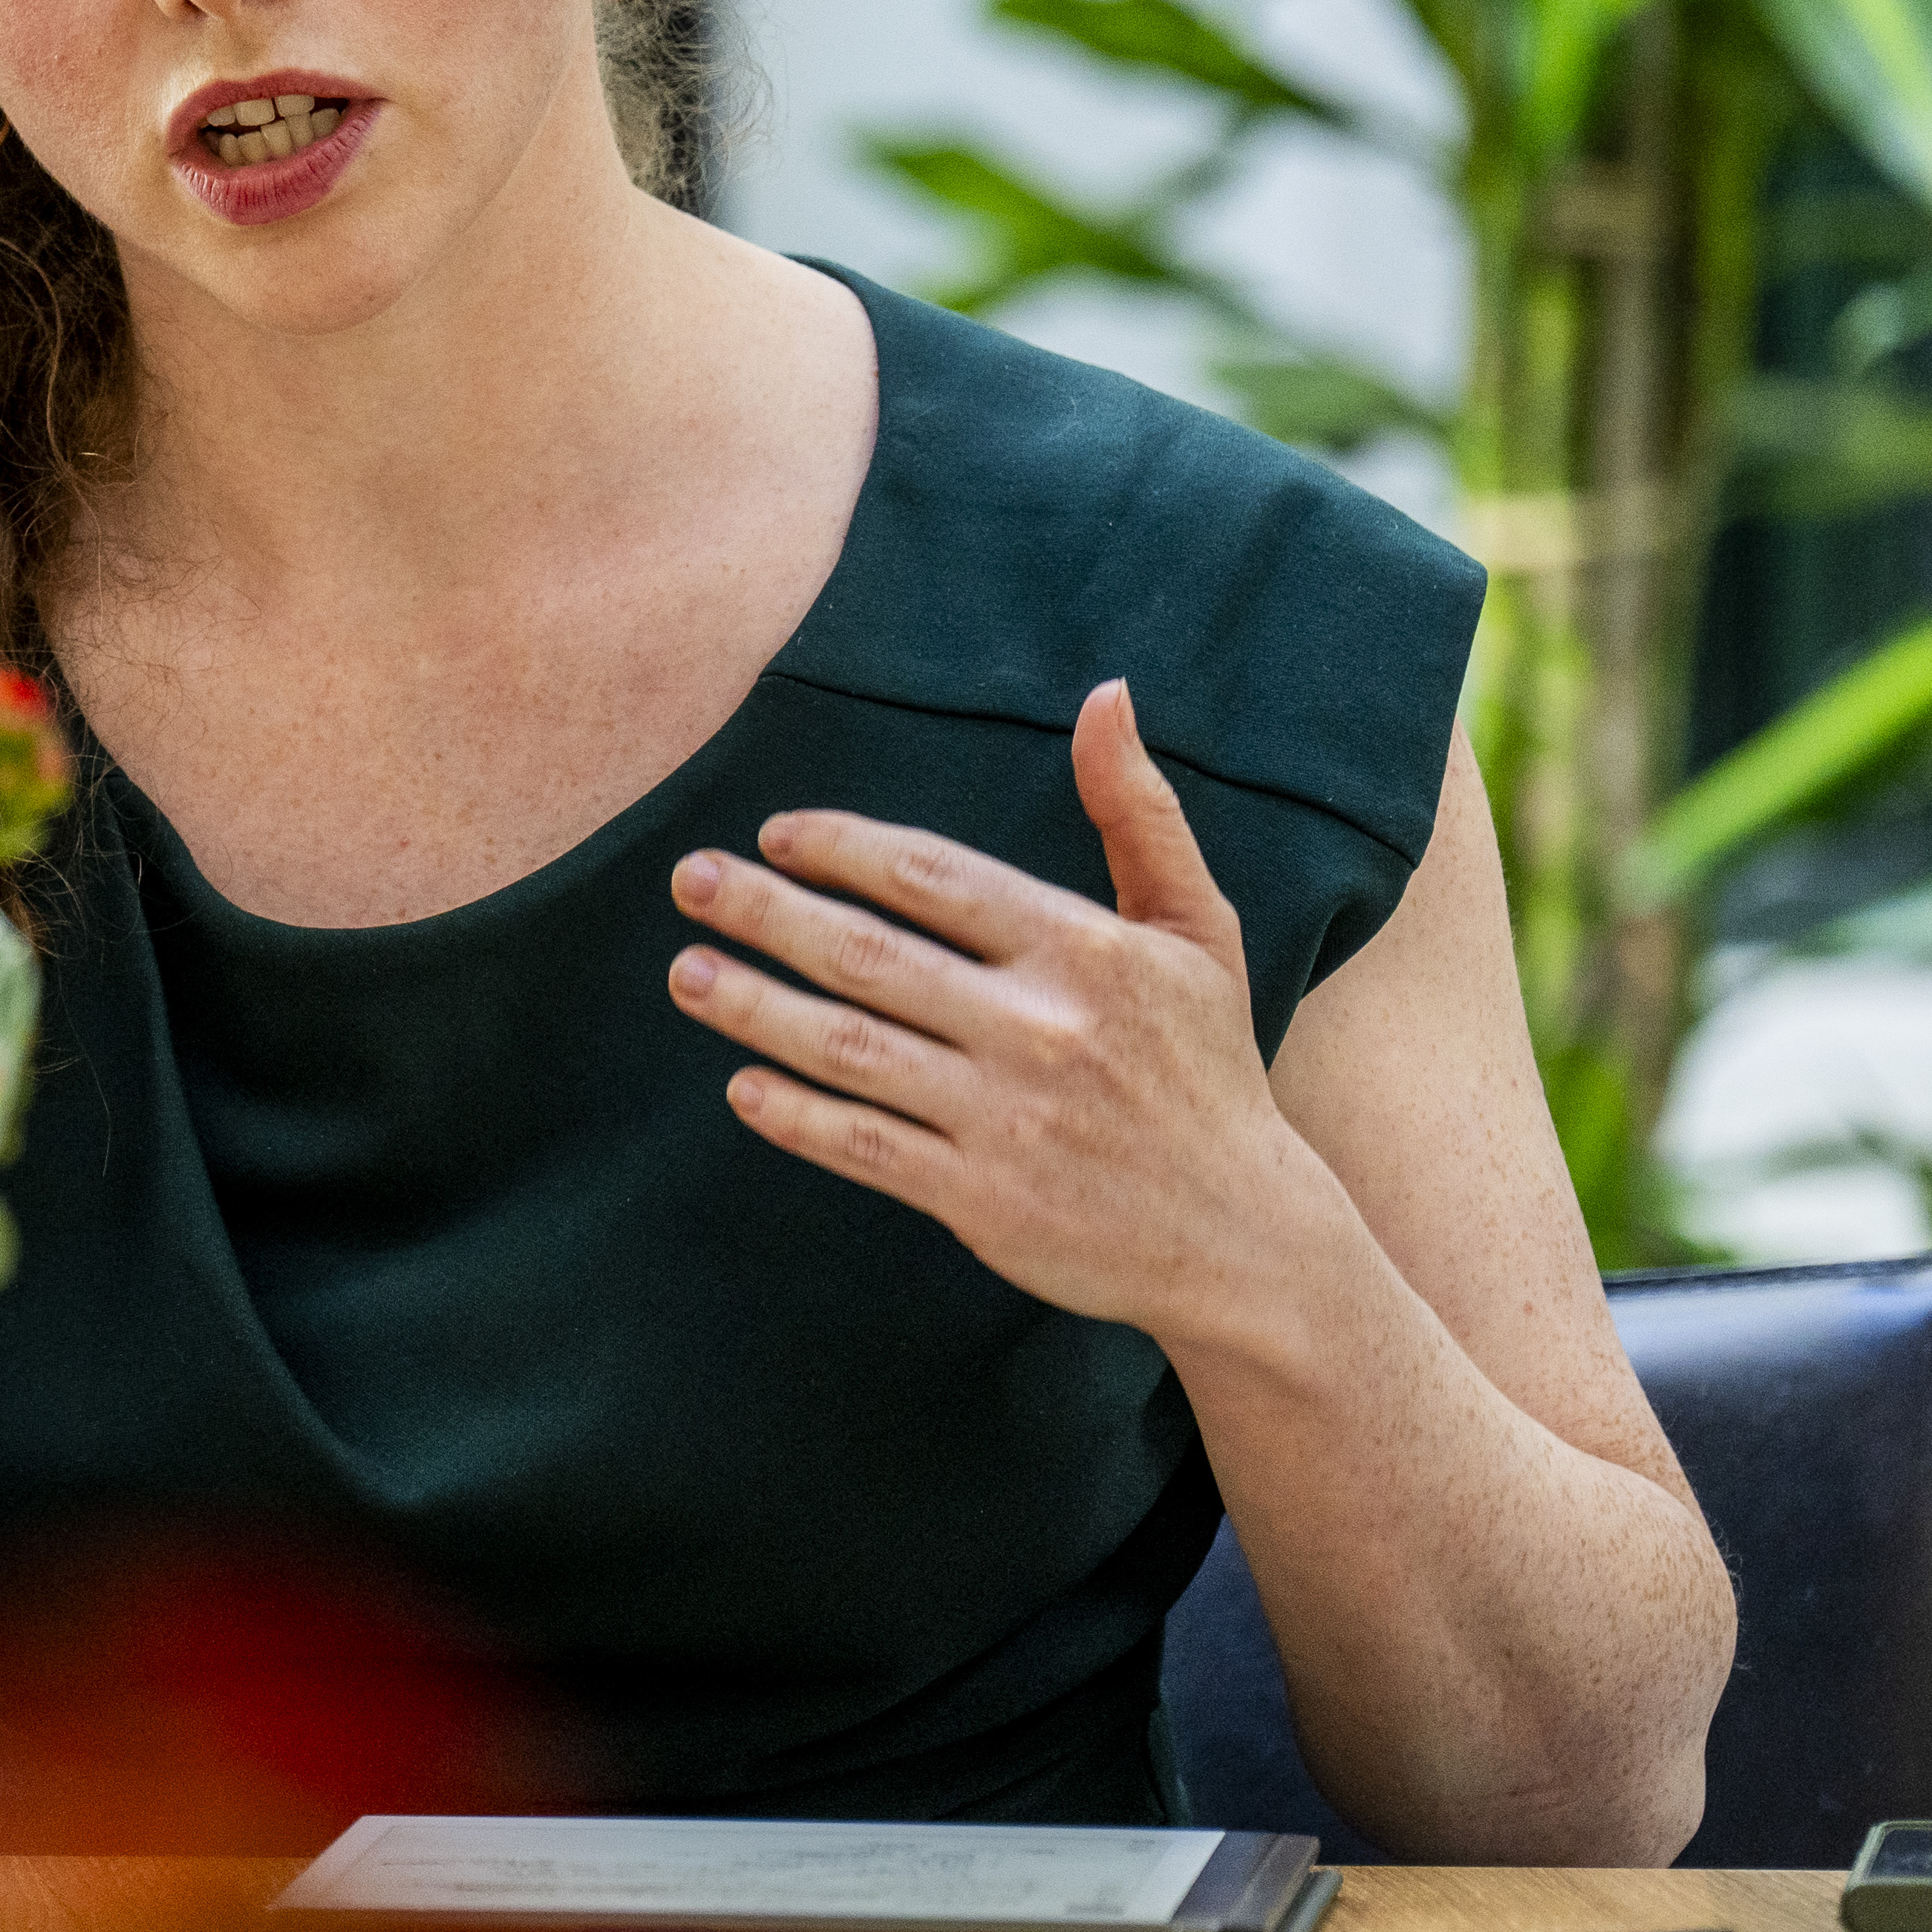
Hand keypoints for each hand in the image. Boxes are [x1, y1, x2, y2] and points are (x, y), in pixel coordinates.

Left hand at [664, 680, 1350, 1345]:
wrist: (1246, 1236)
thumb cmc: (1206, 1069)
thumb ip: (1140, 813)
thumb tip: (1107, 696)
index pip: (934, 877)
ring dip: (752, 1007)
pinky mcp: (984, 1198)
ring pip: (848, 1048)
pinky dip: (796, 1116)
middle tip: (689, 880)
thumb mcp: (1197, 931)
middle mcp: (1042, 1028)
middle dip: (766, 911)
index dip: (843, 849)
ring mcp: (1008, 1117)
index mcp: (1087, 951)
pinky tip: (741, 1085)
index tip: (775, 834)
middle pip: (869, 953)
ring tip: (685, 972)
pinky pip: (865, 1144)